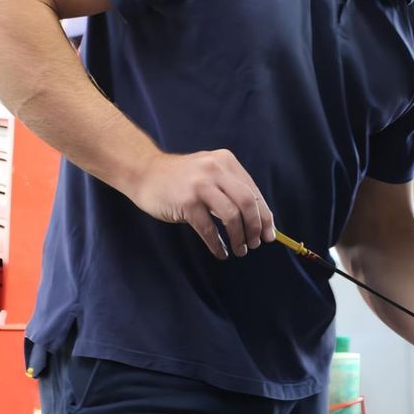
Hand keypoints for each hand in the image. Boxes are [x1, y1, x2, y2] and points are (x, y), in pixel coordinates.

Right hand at [124, 150, 274, 258]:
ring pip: (232, 217)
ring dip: (239, 238)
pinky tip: (221, 252)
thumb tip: (258, 218)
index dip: (265, 216)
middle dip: (256, 228)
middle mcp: (215, 170)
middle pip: (248, 203)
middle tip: (255, 244)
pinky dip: (218, 245)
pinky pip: (209, 229)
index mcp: (226, 162)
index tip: (269, 234)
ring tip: (240, 250)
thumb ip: (230, 188)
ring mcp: (200, 186)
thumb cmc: (180, 178)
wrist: (144, 172)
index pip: (254, 192)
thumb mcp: (209, 171)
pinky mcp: (186, 202)